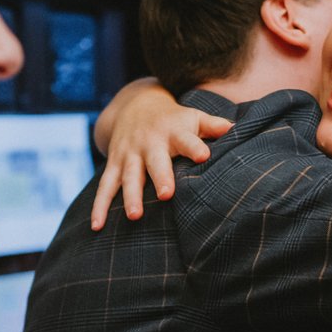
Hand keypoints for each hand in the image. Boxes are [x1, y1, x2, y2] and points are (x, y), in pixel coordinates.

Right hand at [90, 88, 231, 228]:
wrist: (135, 105)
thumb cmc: (173, 119)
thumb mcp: (192, 116)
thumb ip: (212, 125)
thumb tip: (235, 128)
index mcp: (173, 132)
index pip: (186, 139)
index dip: (194, 146)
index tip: (203, 155)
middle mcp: (149, 143)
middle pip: (154, 161)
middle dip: (159, 176)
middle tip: (165, 194)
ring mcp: (129, 155)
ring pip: (128, 177)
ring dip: (130, 195)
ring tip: (134, 215)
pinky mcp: (114, 165)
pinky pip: (105, 187)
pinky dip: (99, 206)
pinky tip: (96, 226)